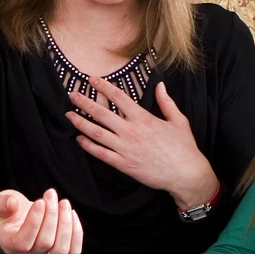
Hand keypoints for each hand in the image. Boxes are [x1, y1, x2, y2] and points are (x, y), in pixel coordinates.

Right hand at [0, 188, 82, 253]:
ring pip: (61, 249)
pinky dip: (76, 233)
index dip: (34, 222)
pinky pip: (73, 251)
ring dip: (65, 223)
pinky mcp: (59, 253)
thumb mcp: (0, 202)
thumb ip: (2, 203)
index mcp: (10, 245)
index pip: (24, 242)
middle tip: (51, 194)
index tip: (40, 201)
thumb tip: (11, 203)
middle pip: (45, 243)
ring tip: (63, 203)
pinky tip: (71, 213)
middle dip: (51, 216)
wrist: (18, 219)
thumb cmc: (9, 211)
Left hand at [67, 77, 217, 210]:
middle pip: (102, 113)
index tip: (92, 80)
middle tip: (72, 95)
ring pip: (97, 133)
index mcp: (144, 118)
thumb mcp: (178, 120)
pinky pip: (101, 154)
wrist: (185, 173)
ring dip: (81, 123)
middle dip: (85, 103)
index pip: (119, 98)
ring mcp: (125, 148)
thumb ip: (166, 102)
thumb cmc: (183, 147)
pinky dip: (88, 146)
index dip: (104, 87)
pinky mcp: (123, 164)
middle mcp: (131, 132)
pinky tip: (79, 139)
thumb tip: (160, 85)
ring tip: (69, 115)